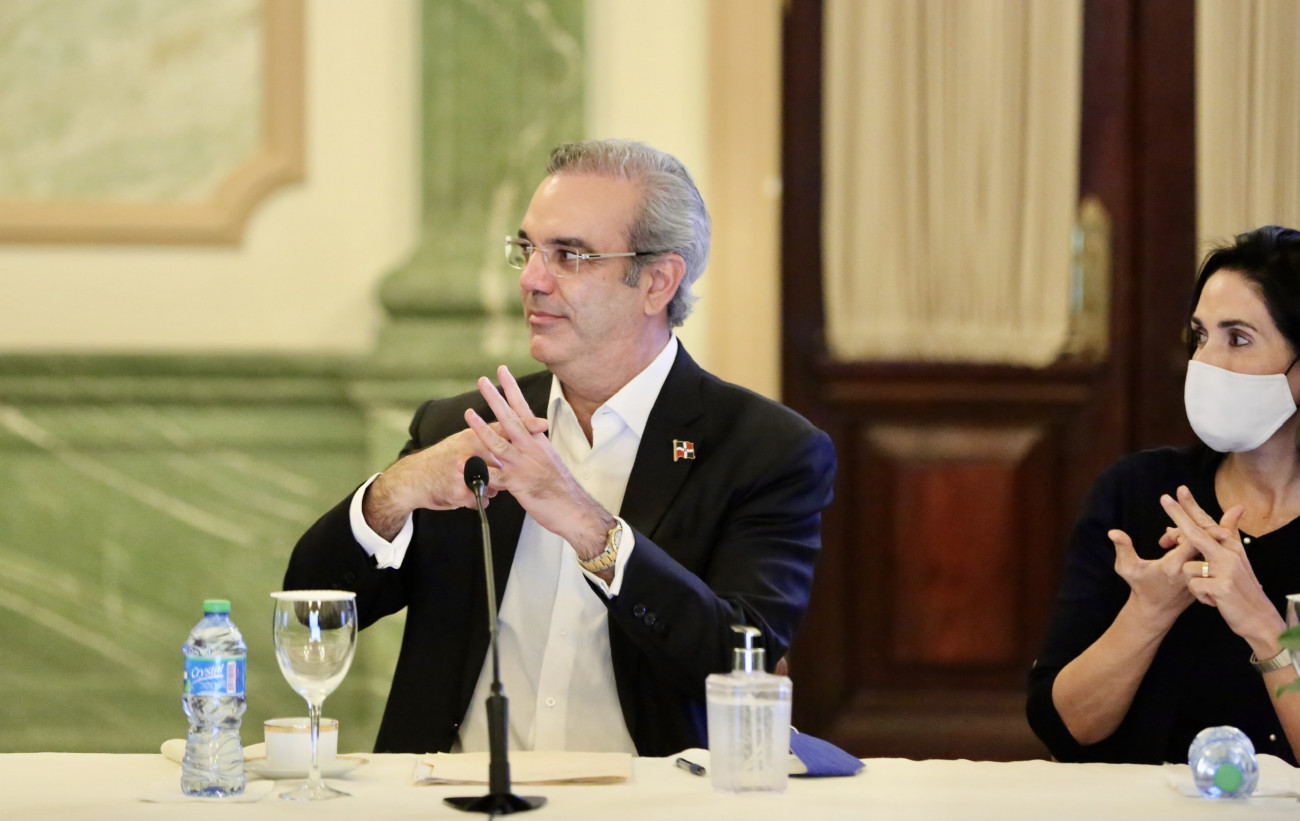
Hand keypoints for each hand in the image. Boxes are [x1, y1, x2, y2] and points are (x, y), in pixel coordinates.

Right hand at [363, 416, 547, 539]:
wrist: (413, 479)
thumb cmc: (443, 459)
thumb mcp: (464, 442)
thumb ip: (487, 438)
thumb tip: (511, 435)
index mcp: (472, 436)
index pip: (502, 428)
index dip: (523, 424)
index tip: (543, 423)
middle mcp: (469, 450)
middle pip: (500, 457)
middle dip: (516, 465)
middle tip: (536, 467)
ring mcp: (464, 471)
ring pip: (492, 485)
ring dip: (491, 489)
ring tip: (482, 488)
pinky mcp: (458, 490)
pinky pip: (479, 500)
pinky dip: (477, 501)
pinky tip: (470, 498)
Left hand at [464, 366, 612, 558]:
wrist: (575, 510)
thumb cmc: (562, 488)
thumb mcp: (549, 460)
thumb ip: (532, 447)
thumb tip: (522, 437)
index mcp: (538, 441)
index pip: (523, 409)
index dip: (512, 389)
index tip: (502, 371)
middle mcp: (532, 449)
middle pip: (511, 419)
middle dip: (495, 398)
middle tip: (483, 381)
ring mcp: (524, 466)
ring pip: (500, 443)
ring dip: (482, 428)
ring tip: (468, 414)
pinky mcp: (519, 485)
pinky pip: (495, 477)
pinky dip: (480, 471)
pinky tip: (466, 466)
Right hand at [1110, 525, 1196, 629]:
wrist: (1156, 610)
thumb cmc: (1140, 586)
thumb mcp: (1126, 568)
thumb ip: (1122, 548)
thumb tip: (1112, 532)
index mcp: (1173, 566)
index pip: (1193, 539)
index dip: (1192, 525)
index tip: (1187, 517)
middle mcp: (1192, 569)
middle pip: (1202, 539)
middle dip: (1188, 527)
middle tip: (1166, 536)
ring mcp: (1201, 573)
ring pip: (1205, 545)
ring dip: (1189, 537)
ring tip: (1166, 542)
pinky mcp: (1206, 575)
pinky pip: (1208, 554)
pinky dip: (1195, 544)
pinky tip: (1175, 544)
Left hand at [1160, 485, 1284, 653]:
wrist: (1257, 617)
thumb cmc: (1241, 586)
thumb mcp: (1237, 559)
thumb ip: (1230, 534)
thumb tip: (1236, 507)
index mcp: (1229, 547)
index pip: (1207, 523)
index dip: (1193, 506)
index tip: (1180, 489)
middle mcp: (1228, 554)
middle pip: (1196, 532)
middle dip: (1178, 515)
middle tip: (1162, 497)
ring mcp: (1225, 570)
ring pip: (1188, 566)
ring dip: (1193, 581)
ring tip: (1210, 589)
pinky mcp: (1221, 587)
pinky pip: (1193, 585)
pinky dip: (1199, 595)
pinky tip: (1212, 600)